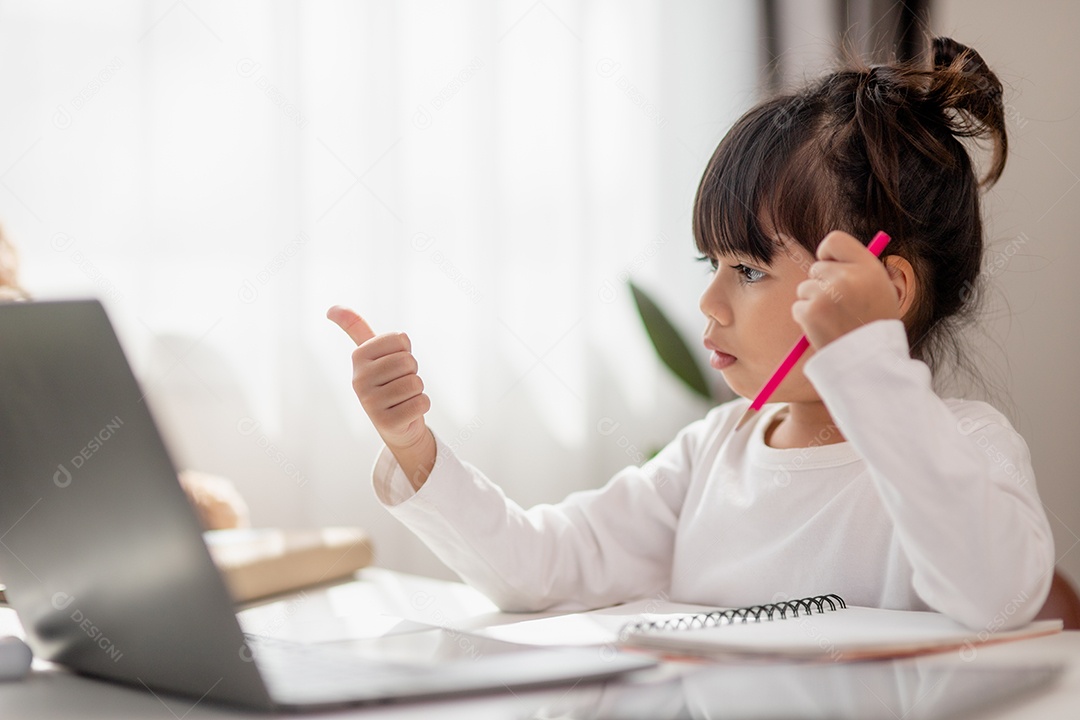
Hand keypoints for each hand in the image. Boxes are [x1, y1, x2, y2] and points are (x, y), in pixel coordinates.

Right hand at [327, 306, 433, 468]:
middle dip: (412, 372)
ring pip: (416, 383)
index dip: (406, 350)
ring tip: (402, 398)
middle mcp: (358, 379)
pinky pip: (421, 403)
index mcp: (358, 357)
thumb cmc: (388, 382)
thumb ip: (356, 328)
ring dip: (417, 390)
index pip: (401, 339)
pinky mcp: (385, 422)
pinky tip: (406, 412)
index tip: (394, 364)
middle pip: (409, 361)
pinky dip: (421, 406)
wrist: (396, 425)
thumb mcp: (372, 354)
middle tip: (399, 383)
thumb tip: (331, 308)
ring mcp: (370, 403)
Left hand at [791, 231, 900, 348]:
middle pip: (816, 268)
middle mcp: (847, 276)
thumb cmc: (875, 326)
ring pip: (805, 288)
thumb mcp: (881, 289)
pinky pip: (798, 307)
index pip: (835, 240)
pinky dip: (806, 318)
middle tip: (839, 306)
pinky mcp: (810, 311)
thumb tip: (830, 257)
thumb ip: (859, 270)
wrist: (871, 361)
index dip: (828, 253)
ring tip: (835, 320)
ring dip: (814, 303)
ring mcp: (827, 294)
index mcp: (868, 267)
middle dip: (822, 285)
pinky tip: (825, 329)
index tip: (831, 266)